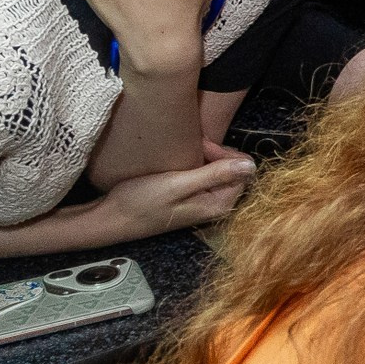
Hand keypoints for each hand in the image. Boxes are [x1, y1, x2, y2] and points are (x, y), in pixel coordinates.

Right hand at [89, 149, 256, 239]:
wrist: (113, 218)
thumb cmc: (142, 201)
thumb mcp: (178, 184)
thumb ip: (214, 175)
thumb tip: (251, 165)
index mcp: (219, 205)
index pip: (243, 171)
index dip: (226, 154)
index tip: (202, 147)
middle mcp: (216, 206)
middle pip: (233, 171)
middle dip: (217, 154)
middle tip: (194, 146)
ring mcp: (204, 203)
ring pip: (219, 172)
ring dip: (206, 157)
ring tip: (187, 150)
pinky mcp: (192, 199)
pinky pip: (205, 177)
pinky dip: (197, 164)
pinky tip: (181, 160)